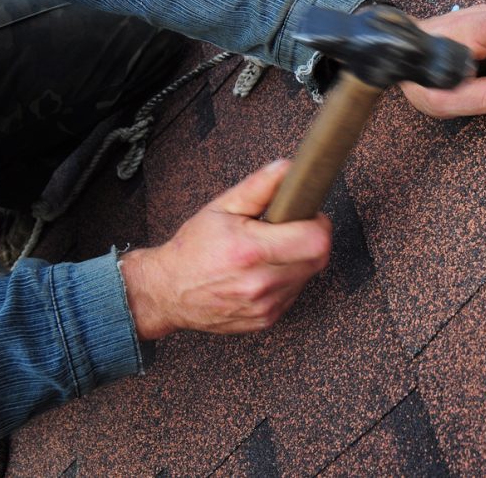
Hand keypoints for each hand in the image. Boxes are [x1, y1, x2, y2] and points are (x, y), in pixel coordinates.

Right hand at [119, 159, 331, 339]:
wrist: (166, 292)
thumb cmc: (193, 248)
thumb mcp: (221, 207)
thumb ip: (258, 186)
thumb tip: (288, 167)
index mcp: (250, 251)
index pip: (316, 239)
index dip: (318, 222)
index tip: (307, 215)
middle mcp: (260, 283)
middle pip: (319, 258)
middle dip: (312, 239)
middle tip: (291, 229)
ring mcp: (265, 306)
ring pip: (308, 276)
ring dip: (299, 260)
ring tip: (272, 250)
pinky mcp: (267, 319)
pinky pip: (294, 293)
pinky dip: (287, 280)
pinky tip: (265, 271)